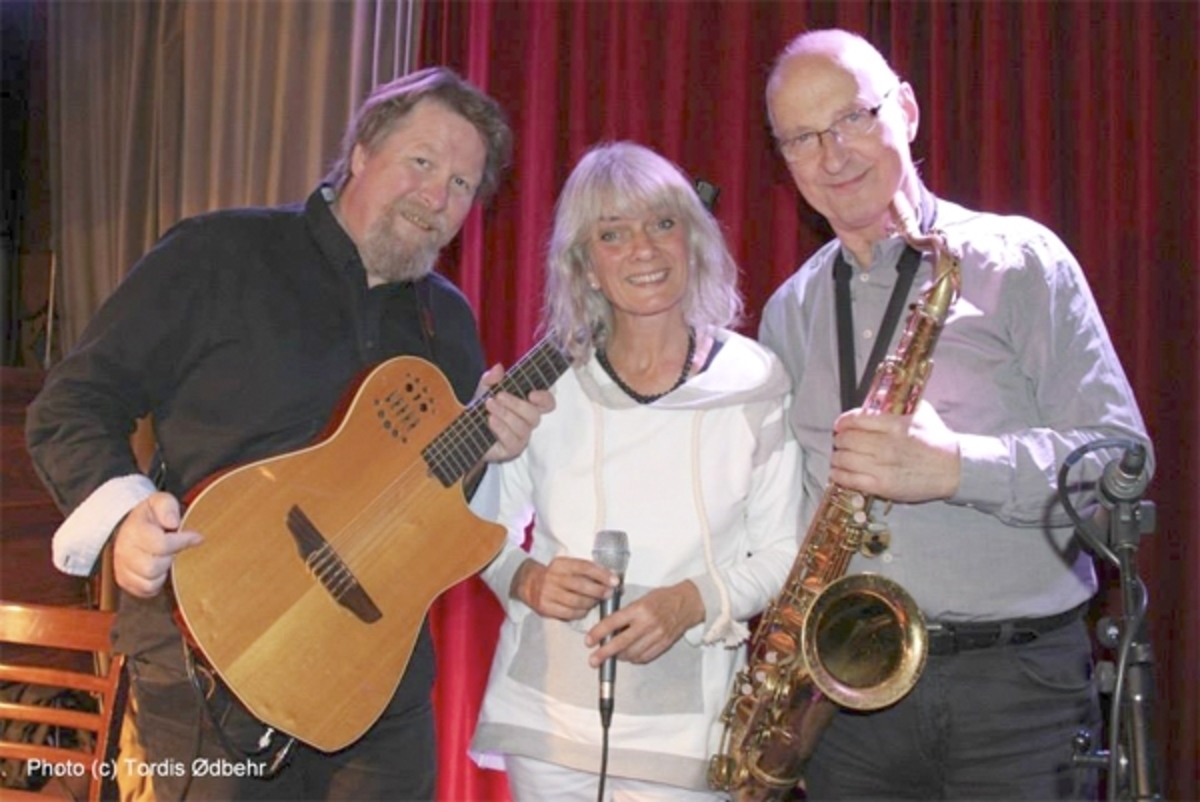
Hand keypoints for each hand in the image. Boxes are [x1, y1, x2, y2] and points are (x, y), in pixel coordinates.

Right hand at [112, 492, 203, 597]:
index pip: (161, 544)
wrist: (131, 526)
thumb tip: (173, 523)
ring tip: (165, 558)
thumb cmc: (151, 515)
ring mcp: (121, 567)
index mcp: (133, 530)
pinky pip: (145, 590)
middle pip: (153, 567)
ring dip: (163, 572)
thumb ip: (167, 507)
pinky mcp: (124, 581)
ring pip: (149, 582)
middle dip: (170, 558)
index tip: (196, 537)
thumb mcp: (160, 501)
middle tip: (174, 549)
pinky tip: (159, 569)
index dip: (183, 542)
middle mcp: (123, 550)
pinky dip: (156, 583)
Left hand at [475, 363, 555, 462]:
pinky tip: (490, 420)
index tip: (531, 394)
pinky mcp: (512, 449)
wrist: (467, 431)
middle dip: (516, 404)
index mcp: (528, 405)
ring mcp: (521, 437)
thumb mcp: (484, 391)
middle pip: (534, 415)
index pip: (547, 403)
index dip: (545, 398)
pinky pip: (513, 440)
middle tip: (498, 396)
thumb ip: (491, 379)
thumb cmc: (483, 409)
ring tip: (489, 405)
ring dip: (505, 414)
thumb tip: (498, 368)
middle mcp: (528, 422)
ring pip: (523, 427)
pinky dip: (501, 428)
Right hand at [512, 556, 616, 620]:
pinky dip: (581, 613)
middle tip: (609, 593)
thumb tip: (614, 581)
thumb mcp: (567, 567)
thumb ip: (588, 572)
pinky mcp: (545, 608)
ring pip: (576, 602)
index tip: (615, 581)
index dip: (602, 574)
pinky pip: (569, 614)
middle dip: (598, 590)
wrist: (528, 583)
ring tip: (596, 602)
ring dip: (591, 603)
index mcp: (561, 564)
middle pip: (581, 585)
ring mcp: (548, 594)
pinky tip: (585, 610)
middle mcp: (553, 577)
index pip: (584, 567)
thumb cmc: (556, 575)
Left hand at [585, 581, 703, 667]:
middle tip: (593, 660)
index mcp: (639, 608)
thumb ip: (625, 613)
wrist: (688, 603)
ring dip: (619, 657)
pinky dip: (633, 658)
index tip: (588, 641)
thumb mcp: (641, 599)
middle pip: (620, 643)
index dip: (598, 633)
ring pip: (632, 653)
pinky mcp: (664, 645)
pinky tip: (628, 655)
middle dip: (604, 654)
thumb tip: (607, 629)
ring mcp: (657, 636)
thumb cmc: (662, 598)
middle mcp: (647, 623)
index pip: (613, 623)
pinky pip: (644, 657)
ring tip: (612, 656)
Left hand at [829, 399, 960, 502]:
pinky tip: (839, 472)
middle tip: (841, 442)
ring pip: (844, 459)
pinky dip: (839, 475)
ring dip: (837, 457)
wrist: (953, 469)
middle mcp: (885, 445)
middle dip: (839, 440)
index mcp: (894, 424)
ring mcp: (883, 467)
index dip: (842, 422)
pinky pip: (850, 480)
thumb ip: (898, 403)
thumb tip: (876, 397)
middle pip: (846, 440)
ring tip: (840, 457)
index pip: (854, 419)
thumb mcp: (920, 412)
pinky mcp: (882, 486)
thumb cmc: (935, 439)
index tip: (840, 425)